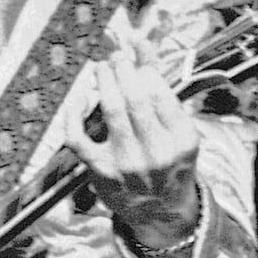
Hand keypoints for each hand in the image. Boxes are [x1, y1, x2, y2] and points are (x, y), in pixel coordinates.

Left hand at [65, 37, 200, 247]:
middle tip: (116, 56)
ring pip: (112, 111)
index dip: (145, 67)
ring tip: (101, 67)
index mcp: (182, 141)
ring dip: (104, 82)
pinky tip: (80, 99)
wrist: (160, 211)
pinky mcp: (100, 171)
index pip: (161, 94)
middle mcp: (157, 153)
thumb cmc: (170, 163)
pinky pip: (79, 138)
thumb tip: (144, 46)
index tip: (136, 49)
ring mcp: (127, 164)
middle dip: (123, 70)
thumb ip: (162, 90)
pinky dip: (75, 115)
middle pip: (136, 99)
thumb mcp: (178, 132)